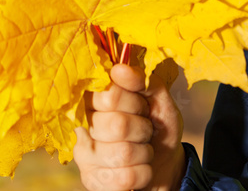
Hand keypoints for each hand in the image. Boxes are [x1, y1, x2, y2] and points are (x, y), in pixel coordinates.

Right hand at [74, 63, 186, 190]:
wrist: (163, 163)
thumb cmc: (157, 127)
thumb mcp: (159, 100)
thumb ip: (144, 81)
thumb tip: (120, 68)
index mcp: (97, 100)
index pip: (111, 94)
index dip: (134, 102)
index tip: (142, 106)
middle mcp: (84, 126)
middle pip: (117, 125)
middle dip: (142, 129)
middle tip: (144, 130)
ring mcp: (85, 155)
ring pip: (123, 154)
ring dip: (144, 152)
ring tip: (142, 149)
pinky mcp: (92, 180)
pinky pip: (125, 178)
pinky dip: (143, 173)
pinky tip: (138, 167)